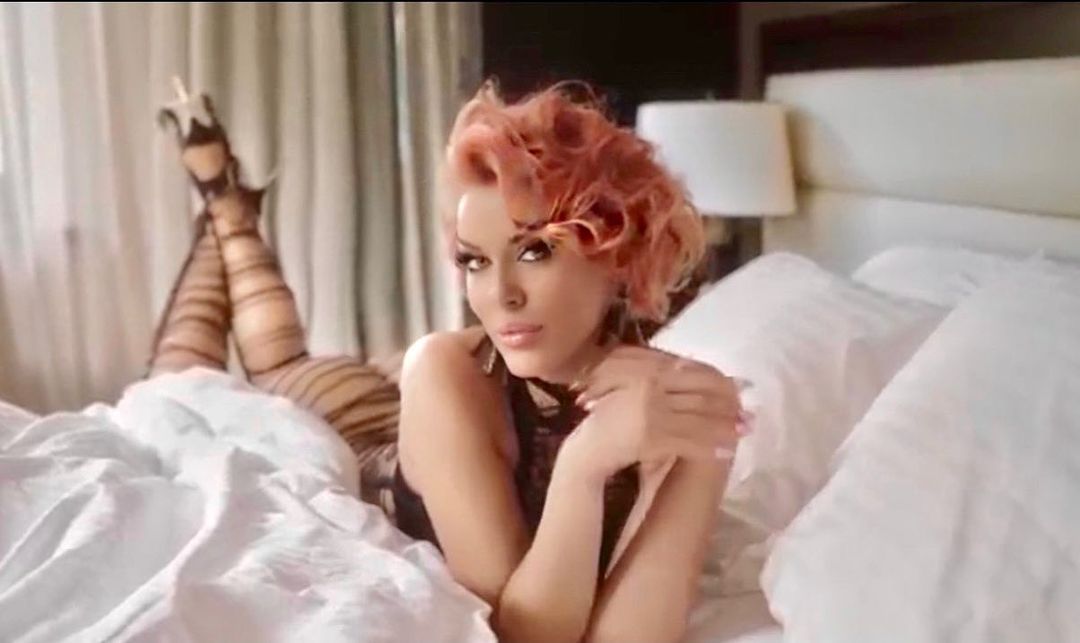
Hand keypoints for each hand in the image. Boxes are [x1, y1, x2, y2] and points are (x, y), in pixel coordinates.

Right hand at [560, 346, 746, 480]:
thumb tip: (694, 371)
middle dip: (728, 406)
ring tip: (743, 432)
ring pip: (698, 417)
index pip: (692, 373)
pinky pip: (688, 440)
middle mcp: (651, 385)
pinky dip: (710, 446)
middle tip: (749, 416)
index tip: (738, 391)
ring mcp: (651, 409)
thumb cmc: (611, 421)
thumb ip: (659, 380)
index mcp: (648, 371)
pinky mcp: (650, 433)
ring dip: (724, 427)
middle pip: (699, 394)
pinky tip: (725, 451)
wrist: (587, 448)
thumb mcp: (633, 391)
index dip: (718, 383)